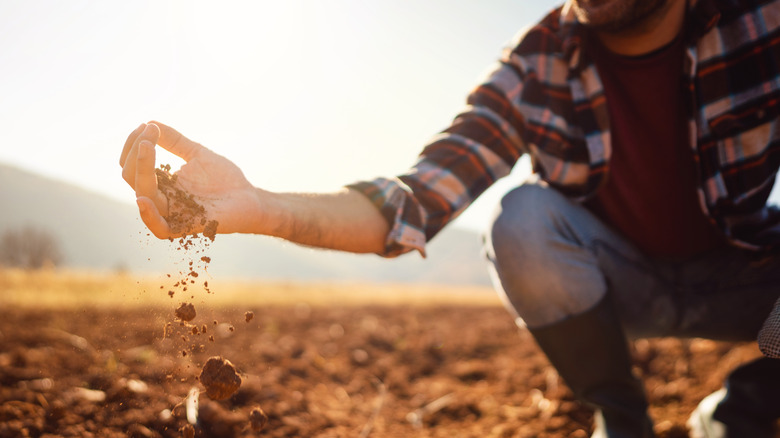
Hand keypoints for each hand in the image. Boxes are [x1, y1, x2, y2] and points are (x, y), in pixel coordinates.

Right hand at [119, 121, 260, 238]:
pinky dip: (148, 216)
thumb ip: (175, 141)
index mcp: (161, 183)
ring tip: (147, 147)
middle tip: (149, 131)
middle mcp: (162, 198)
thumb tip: (150, 121)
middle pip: (132, 178)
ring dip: (141, 169)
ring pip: (143, 196)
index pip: (133, 165)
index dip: (134, 145)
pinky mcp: (187, 227)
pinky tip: (142, 199)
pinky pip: (160, 228)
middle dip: (136, 152)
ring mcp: (173, 213)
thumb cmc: (225, 179)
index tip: (146, 125)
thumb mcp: (197, 154)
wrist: (250, 198)